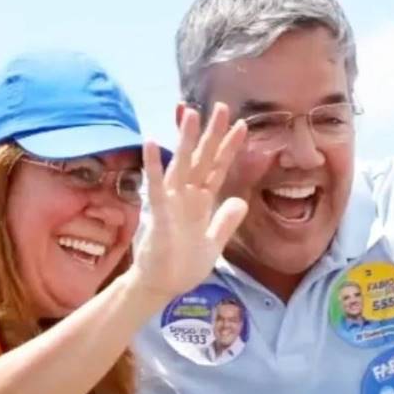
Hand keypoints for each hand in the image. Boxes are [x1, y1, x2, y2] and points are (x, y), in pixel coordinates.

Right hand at [131, 102, 247, 301]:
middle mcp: (186, 198)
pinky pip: (156, 187)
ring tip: (190, 113)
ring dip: (185, 141)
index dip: (229, 149)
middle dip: (211, 134)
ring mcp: (171, 204)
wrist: (161, 287)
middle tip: (220, 107)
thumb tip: (242, 201)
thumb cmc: (182, 266)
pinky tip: (151, 143)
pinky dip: (154, 166)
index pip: (218, 170)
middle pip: (202, 160)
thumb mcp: (213, 244)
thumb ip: (225, 221)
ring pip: (180, 166)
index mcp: (200, 203)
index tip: (242, 126)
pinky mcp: (158, 216)